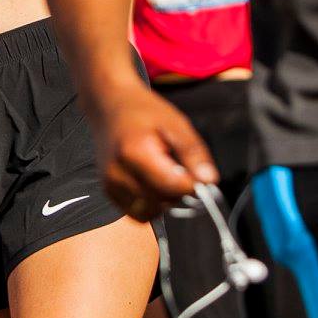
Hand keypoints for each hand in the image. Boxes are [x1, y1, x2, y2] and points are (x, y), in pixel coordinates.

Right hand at [88, 83, 217, 221]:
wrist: (108, 105)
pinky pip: (138, 212)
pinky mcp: (108, 192)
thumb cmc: (142, 111)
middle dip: (178, 191)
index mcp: (134, 153)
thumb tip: (209, 181)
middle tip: (178, 167)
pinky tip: (152, 181)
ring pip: (151, 212)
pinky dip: (150, 203)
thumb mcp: (175, 123)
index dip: (192, 182)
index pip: (174, 187)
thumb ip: (193, 153)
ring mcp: (110, 184)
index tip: (195, 169)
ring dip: (164, 200)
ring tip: (164, 174)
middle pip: (163, 202)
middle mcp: (118, 173)